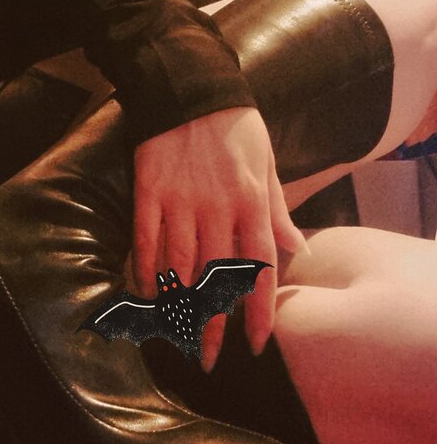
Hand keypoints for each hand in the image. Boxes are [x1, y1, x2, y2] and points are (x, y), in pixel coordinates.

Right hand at [132, 107, 305, 371]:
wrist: (189, 86)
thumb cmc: (235, 125)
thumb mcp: (268, 163)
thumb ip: (278, 211)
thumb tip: (299, 252)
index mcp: (252, 201)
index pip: (259, 267)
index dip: (258, 310)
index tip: (254, 345)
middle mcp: (217, 207)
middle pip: (216, 277)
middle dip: (212, 323)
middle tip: (206, 358)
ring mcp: (179, 200)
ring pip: (178, 265)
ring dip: (177, 305)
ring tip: (175, 335)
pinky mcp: (148, 190)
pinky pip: (145, 239)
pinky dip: (144, 270)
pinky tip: (145, 295)